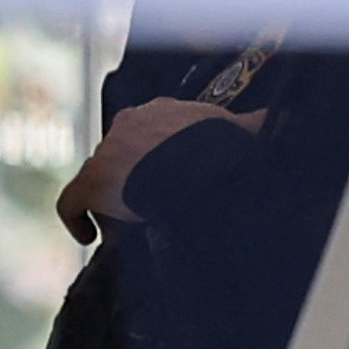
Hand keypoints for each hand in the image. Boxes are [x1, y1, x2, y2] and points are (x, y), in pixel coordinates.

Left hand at [54, 96, 260, 241]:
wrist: (203, 162)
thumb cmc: (227, 147)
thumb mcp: (243, 132)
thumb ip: (253, 127)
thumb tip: (278, 121)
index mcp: (161, 111)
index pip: (147, 134)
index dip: (152, 161)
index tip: (162, 183)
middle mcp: (129, 124)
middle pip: (121, 157)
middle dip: (131, 182)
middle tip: (148, 209)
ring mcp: (107, 151)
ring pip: (100, 180)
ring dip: (110, 204)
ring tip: (126, 229)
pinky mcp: (92, 180)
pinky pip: (71, 201)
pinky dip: (76, 220)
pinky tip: (88, 238)